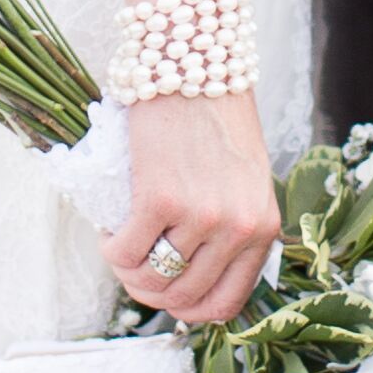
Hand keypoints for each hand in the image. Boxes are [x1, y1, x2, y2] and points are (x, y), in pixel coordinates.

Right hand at [110, 85, 278, 330]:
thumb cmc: (216, 117)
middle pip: (183, 298)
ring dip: (126, 273)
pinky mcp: (161, 198)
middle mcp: (237, 228)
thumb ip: (232, 225)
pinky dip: (110, 247)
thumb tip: (191, 275)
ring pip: (152, 280)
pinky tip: (108, 229)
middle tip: (132, 267)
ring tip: (120, 247)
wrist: (196, 62)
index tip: (167, 294)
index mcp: (263, 227)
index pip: (226, 303)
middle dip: (149, 292)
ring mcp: (201, 216)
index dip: (189, 310)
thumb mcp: (244, 179)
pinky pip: (125, 251)